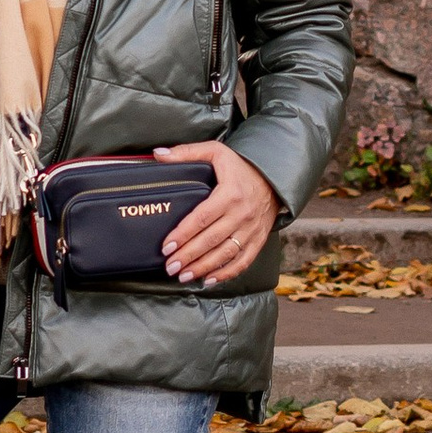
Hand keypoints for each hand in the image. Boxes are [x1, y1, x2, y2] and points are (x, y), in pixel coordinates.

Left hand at [155, 141, 280, 285]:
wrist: (274, 178)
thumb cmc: (240, 166)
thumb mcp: (215, 152)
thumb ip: (186, 153)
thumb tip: (157, 155)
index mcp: (229, 193)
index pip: (201, 218)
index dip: (183, 234)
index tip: (166, 246)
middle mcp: (241, 214)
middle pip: (211, 240)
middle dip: (188, 256)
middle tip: (170, 267)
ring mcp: (251, 230)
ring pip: (225, 254)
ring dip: (203, 268)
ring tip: (183, 276)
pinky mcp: (258, 240)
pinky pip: (243, 261)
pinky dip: (226, 273)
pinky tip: (209, 280)